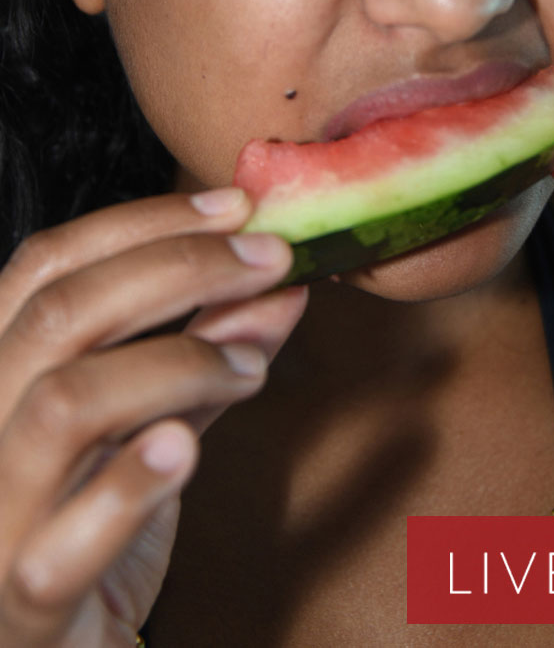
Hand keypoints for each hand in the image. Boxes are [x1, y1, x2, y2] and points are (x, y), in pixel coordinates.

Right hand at [0, 190, 306, 646]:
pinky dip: (128, 484)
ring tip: (250, 367)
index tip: (234, 206)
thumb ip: (205, 354)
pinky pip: (65, 537)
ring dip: (177, 364)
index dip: (142, 221)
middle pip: (60, 314)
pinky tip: (182, 448)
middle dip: (178, 268)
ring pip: (66, 402)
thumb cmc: (89, 523)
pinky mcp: (24, 596)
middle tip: (269, 261)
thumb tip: (279, 284)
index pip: (45, 263)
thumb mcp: (150, 421)